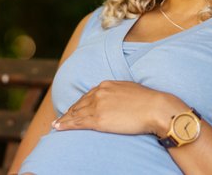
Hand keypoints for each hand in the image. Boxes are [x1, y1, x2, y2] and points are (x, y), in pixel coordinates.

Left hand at [53, 80, 184, 135]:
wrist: (155, 108)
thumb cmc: (149, 101)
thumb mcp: (130, 90)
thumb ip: (119, 93)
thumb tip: (117, 99)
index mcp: (107, 85)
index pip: (89, 95)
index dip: (80, 103)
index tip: (74, 109)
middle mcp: (99, 93)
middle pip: (79, 104)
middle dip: (69, 111)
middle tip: (61, 118)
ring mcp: (97, 106)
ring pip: (75, 113)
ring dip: (64, 119)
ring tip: (57, 124)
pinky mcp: (98, 120)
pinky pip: (77, 123)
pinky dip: (66, 125)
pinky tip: (59, 127)